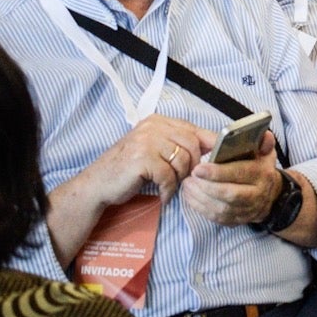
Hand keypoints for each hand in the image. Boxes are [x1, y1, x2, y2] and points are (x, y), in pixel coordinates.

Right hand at [86, 114, 211, 208]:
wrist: (98, 183)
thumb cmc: (128, 168)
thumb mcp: (152, 148)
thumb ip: (176, 143)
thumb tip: (211, 145)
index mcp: (157, 121)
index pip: (192, 128)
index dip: (208, 144)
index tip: (217, 158)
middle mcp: (152, 126)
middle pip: (191, 143)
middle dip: (194, 165)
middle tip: (187, 179)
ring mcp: (146, 141)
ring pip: (182, 160)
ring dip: (180, 178)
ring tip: (170, 186)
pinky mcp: (142, 158)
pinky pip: (168, 176)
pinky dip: (168, 189)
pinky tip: (163, 195)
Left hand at [180, 130, 283, 226]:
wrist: (270, 194)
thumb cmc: (260, 168)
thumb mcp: (265, 152)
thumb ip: (264, 141)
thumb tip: (264, 135)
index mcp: (263, 174)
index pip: (240, 173)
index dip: (218, 172)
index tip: (198, 168)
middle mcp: (257, 195)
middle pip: (230, 194)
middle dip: (207, 187)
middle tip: (190, 177)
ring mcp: (247, 211)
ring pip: (221, 208)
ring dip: (200, 198)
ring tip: (187, 185)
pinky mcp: (236, 221)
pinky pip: (216, 217)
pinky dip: (201, 207)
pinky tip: (190, 196)